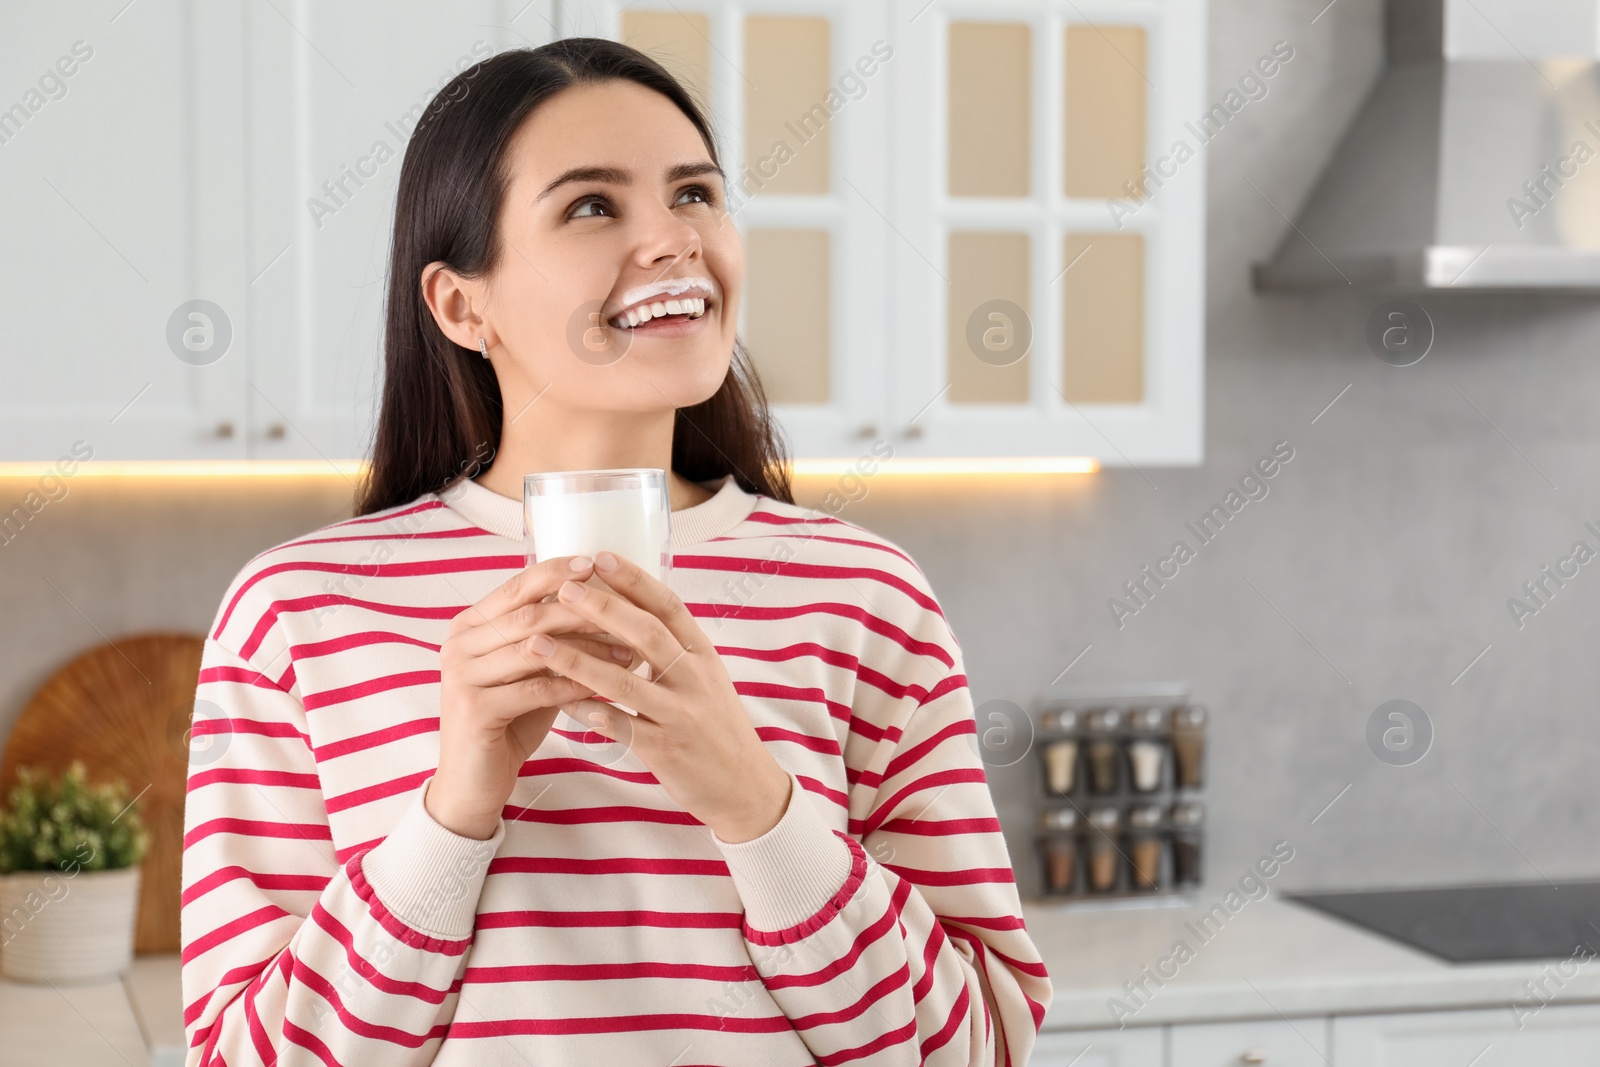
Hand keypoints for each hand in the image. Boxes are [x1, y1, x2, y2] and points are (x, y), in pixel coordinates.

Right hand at [427, 554, 637, 839]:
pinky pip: (536, 689)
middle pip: (530, 614)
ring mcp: (461, 674)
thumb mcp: (532, 672)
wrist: (473, 784)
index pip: (520, 586)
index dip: (560, 572)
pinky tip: (608, 688)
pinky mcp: (473, 708)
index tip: (601, 564)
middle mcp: (459, 643)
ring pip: (535, 649)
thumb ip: (555, 639)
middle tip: (631, 613)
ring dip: (589, 649)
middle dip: (584, 611)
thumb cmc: (510, 722)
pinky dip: (575, 686)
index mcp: (471, 625)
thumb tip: (610, 604)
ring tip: (632, 652)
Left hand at [527, 550, 792, 843]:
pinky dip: (588, 711)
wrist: (745, 786)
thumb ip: (671, 647)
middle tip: (563, 588)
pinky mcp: (665, 749)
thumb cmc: (716, 727)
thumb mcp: (704, 678)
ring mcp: (680, 714)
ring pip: (625, 681)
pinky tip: (557, 700)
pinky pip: (620, 726)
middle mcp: (694, 679)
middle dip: (602, 608)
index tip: (601, 556)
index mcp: (703, 655)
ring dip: (577, 660)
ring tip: (537, 644)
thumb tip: (627, 609)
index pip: (669, 606)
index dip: (635, 580)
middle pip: (647, 634)